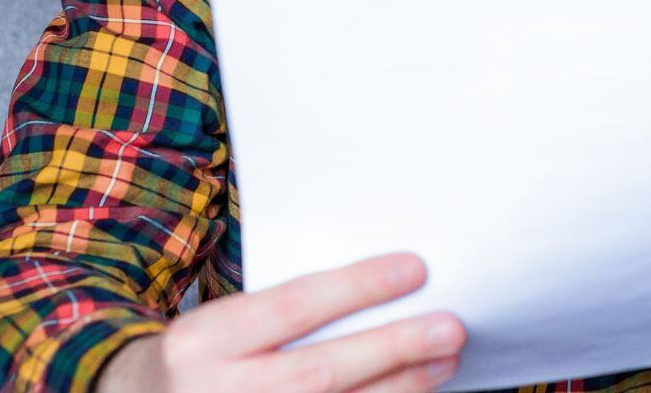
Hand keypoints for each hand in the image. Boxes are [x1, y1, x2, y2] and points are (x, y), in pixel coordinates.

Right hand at [98, 253, 464, 392]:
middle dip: (393, 349)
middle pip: (320, 373)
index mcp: (203, 341)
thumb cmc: (201, 359)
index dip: (357, 288)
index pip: (291, 307)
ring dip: (399, 390)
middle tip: (450, 327)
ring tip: (444, 362)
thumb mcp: (220, 324)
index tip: (415, 269)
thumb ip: (283, 312)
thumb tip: (380, 289)